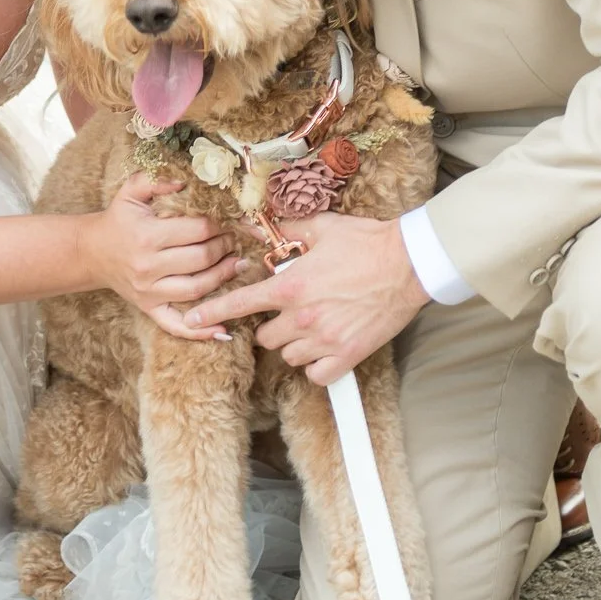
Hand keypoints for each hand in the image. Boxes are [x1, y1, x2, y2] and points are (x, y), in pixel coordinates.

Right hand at [79, 174, 242, 340]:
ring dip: (223, 277)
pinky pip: (176, 325)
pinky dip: (201, 330)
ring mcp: (149, 292)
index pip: (198, 231)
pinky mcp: (149, 308)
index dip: (220, 224)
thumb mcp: (131, 191)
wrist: (91, 252)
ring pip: (197, 289)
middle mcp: (148, 266)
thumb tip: (185, 181)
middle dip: (225, 247)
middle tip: (235, 239)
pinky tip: (224, 328)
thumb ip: (157, 180)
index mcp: (147, 236)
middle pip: (202, 259)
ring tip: (237, 264)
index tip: (230, 219)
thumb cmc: (118, 219)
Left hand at [184, 212, 430, 383]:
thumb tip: (254, 225)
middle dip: (272, 325)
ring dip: (295, 344)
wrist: (408, 263)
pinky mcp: (347, 356)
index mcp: (291, 286)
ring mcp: (325, 340)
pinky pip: (316, 374)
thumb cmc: (365, 242)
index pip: (240, 304)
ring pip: (289, 355)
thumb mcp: (320, 228)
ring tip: (313, 325)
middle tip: (291, 310)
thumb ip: (283, 232)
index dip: (211, 313)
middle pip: (265, 337)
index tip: (192, 321)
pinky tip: (326, 347)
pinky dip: (317, 365)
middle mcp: (302, 317)